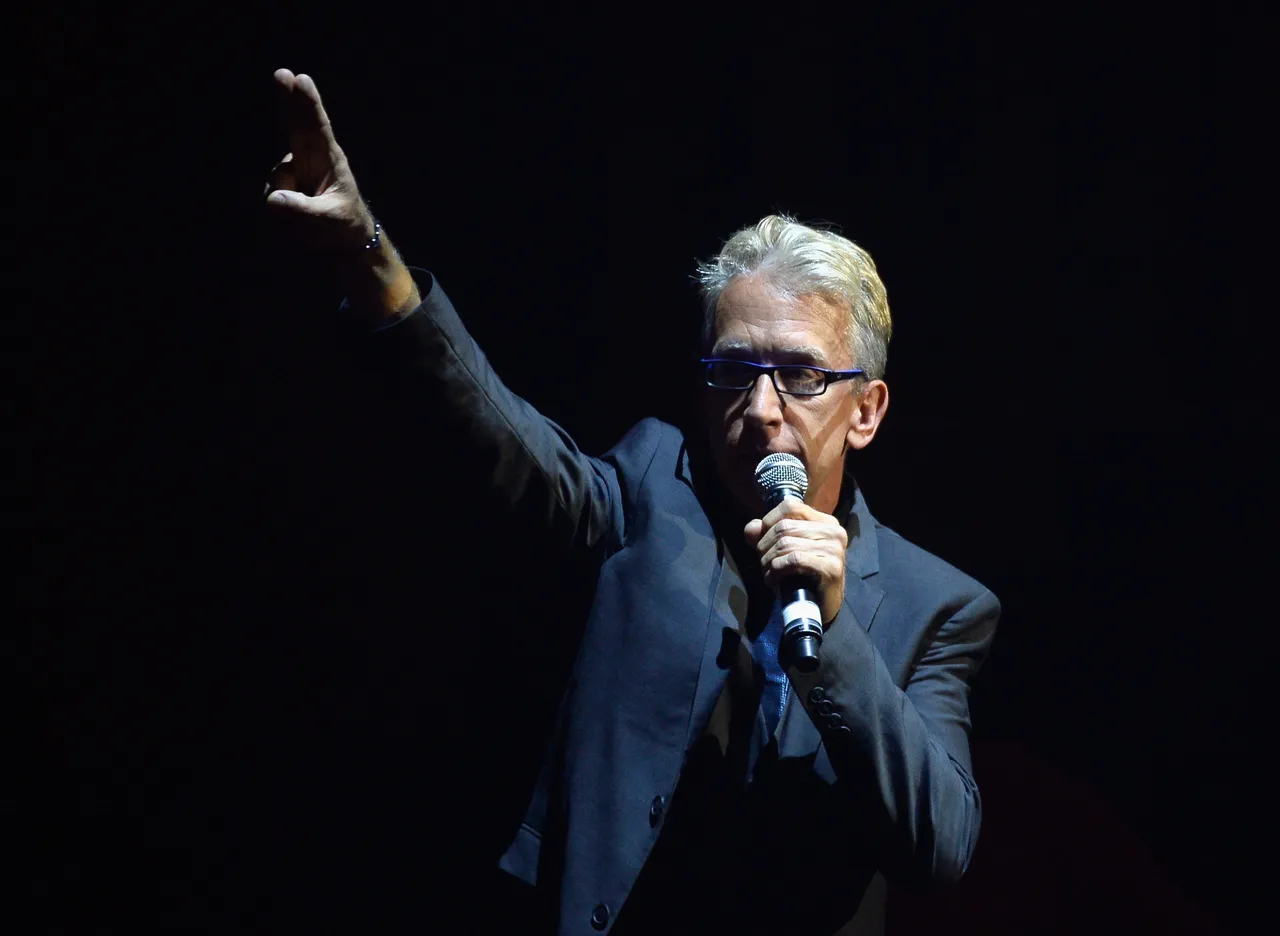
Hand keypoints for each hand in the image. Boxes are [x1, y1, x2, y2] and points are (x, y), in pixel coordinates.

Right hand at [263, 69, 373, 252]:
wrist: (343, 243)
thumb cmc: (344, 226)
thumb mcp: (329, 220)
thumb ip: (303, 210)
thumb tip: (273, 199)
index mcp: (331, 161)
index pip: (318, 128)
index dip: (309, 104)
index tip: (301, 80)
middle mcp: (311, 159)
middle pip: (296, 125)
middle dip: (288, 101)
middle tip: (281, 73)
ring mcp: (296, 171)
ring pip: (277, 173)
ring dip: (284, 193)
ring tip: (307, 218)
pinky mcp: (284, 186)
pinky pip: (271, 191)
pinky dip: (278, 204)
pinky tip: (293, 217)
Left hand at [744, 500, 847, 624]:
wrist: (821, 607)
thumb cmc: (802, 576)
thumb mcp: (782, 551)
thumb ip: (765, 535)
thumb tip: (751, 528)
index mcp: (825, 522)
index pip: (790, 506)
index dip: (769, 520)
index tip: (761, 540)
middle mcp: (834, 531)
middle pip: (784, 527)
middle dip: (765, 546)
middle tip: (763, 563)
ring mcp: (835, 549)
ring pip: (786, 544)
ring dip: (768, 561)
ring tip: (768, 572)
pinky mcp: (831, 567)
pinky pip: (793, 560)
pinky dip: (776, 570)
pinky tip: (773, 580)